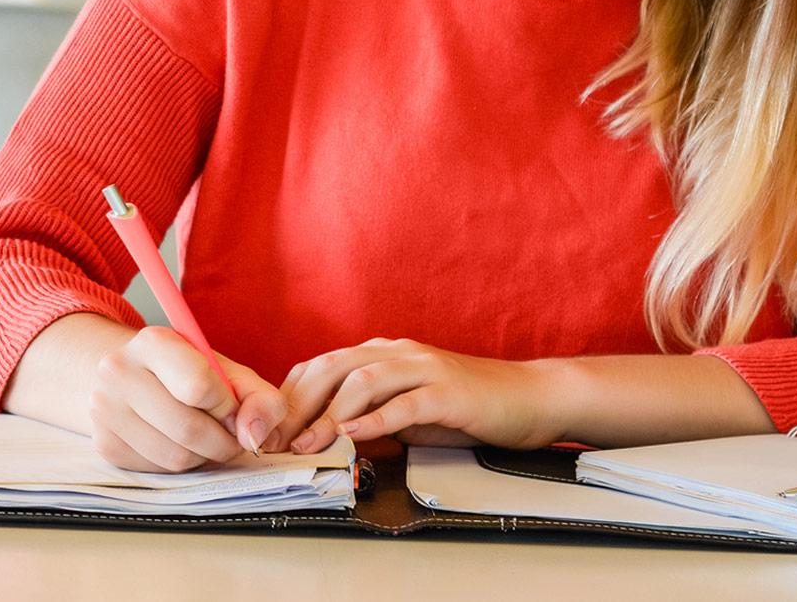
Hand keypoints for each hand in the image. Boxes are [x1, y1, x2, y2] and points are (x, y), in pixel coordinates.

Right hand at [89, 326, 289, 472]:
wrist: (129, 376)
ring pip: (175, 457)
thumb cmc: (184, 373)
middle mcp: (119, 371)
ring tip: (203, 437)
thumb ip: (260, 399)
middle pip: (188, 429)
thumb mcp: (227, 372)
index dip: (226, 405)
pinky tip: (178, 443)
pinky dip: (179, 464)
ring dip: (202, 457)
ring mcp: (104, 409)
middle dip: (222, 442)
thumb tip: (255, 438)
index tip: (230, 406)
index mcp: (153, 342)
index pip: (198, 386)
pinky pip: (158, 470)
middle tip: (228, 435)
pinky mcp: (104, 443)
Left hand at [269, 338, 558, 453]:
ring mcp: (424, 368)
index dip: (287, 398)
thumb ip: (367, 415)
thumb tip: (320, 435)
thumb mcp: (406, 410)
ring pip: (362, 381)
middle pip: (331, 368)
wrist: (530, 397)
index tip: (266, 430)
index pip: (320, 367)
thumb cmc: (466, 407)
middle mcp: (397, 353)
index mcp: (381, 355)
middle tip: (275, 441)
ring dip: (329, 415)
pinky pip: (405, 403)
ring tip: (308, 443)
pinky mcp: (448, 392)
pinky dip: (376, 419)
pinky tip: (355, 436)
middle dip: (296, 405)